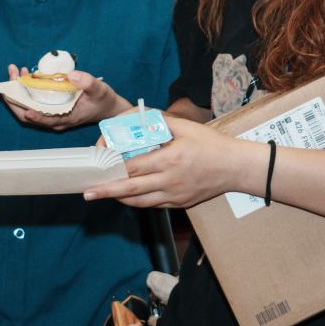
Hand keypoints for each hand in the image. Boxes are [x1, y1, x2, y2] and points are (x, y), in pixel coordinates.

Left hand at [3, 66, 131, 129]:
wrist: (108, 107)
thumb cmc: (104, 101)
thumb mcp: (99, 90)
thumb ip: (87, 82)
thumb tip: (71, 75)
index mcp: (65, 119)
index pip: (44, 121)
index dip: (32, 115)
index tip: (24, 107)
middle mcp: (54, 120)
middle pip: (28, 114)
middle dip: (16, 96)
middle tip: (12, 75)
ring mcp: (50, 114)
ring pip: (27, 106)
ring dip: (18, 90)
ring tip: (16, 70)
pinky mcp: (50, 107)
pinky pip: (32, 101)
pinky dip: (26, 89)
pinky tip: (26, 74)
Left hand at [84, 116, 258, 209]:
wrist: (236, 168)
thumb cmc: (212, 145)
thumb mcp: (187, 128)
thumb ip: (161, 124)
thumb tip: (139, 120)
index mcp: (169, 159)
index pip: (133, 167)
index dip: (113, 169)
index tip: (98, 168)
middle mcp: (169, 180)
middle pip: (131, 188)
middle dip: (107, 191)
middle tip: (89, 192)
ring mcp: (174, 195)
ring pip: (140, 201)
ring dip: (120, 198)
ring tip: (105, 194)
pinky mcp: (180, 203)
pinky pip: (153, 205)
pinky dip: (138, 202)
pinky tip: (128, 197)